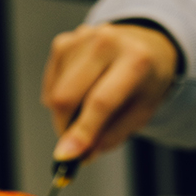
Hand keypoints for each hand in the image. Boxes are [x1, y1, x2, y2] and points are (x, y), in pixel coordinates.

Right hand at [43, 23, 179, 160]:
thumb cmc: (144, 83)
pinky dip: (59, 99)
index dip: (82, 131)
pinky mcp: (64, 43)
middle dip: (65, 128)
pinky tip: (80, 94)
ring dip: (64, 116)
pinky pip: (50, 86)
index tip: (66, 157)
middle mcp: (106, 43)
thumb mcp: (141, 113)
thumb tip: (81, 155)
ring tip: (87, 113)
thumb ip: (112, 136)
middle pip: (67, 96)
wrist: (144, 45)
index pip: (101, 102)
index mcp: (135, 61)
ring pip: (55, 94)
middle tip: (75, 145)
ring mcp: (81, 39)